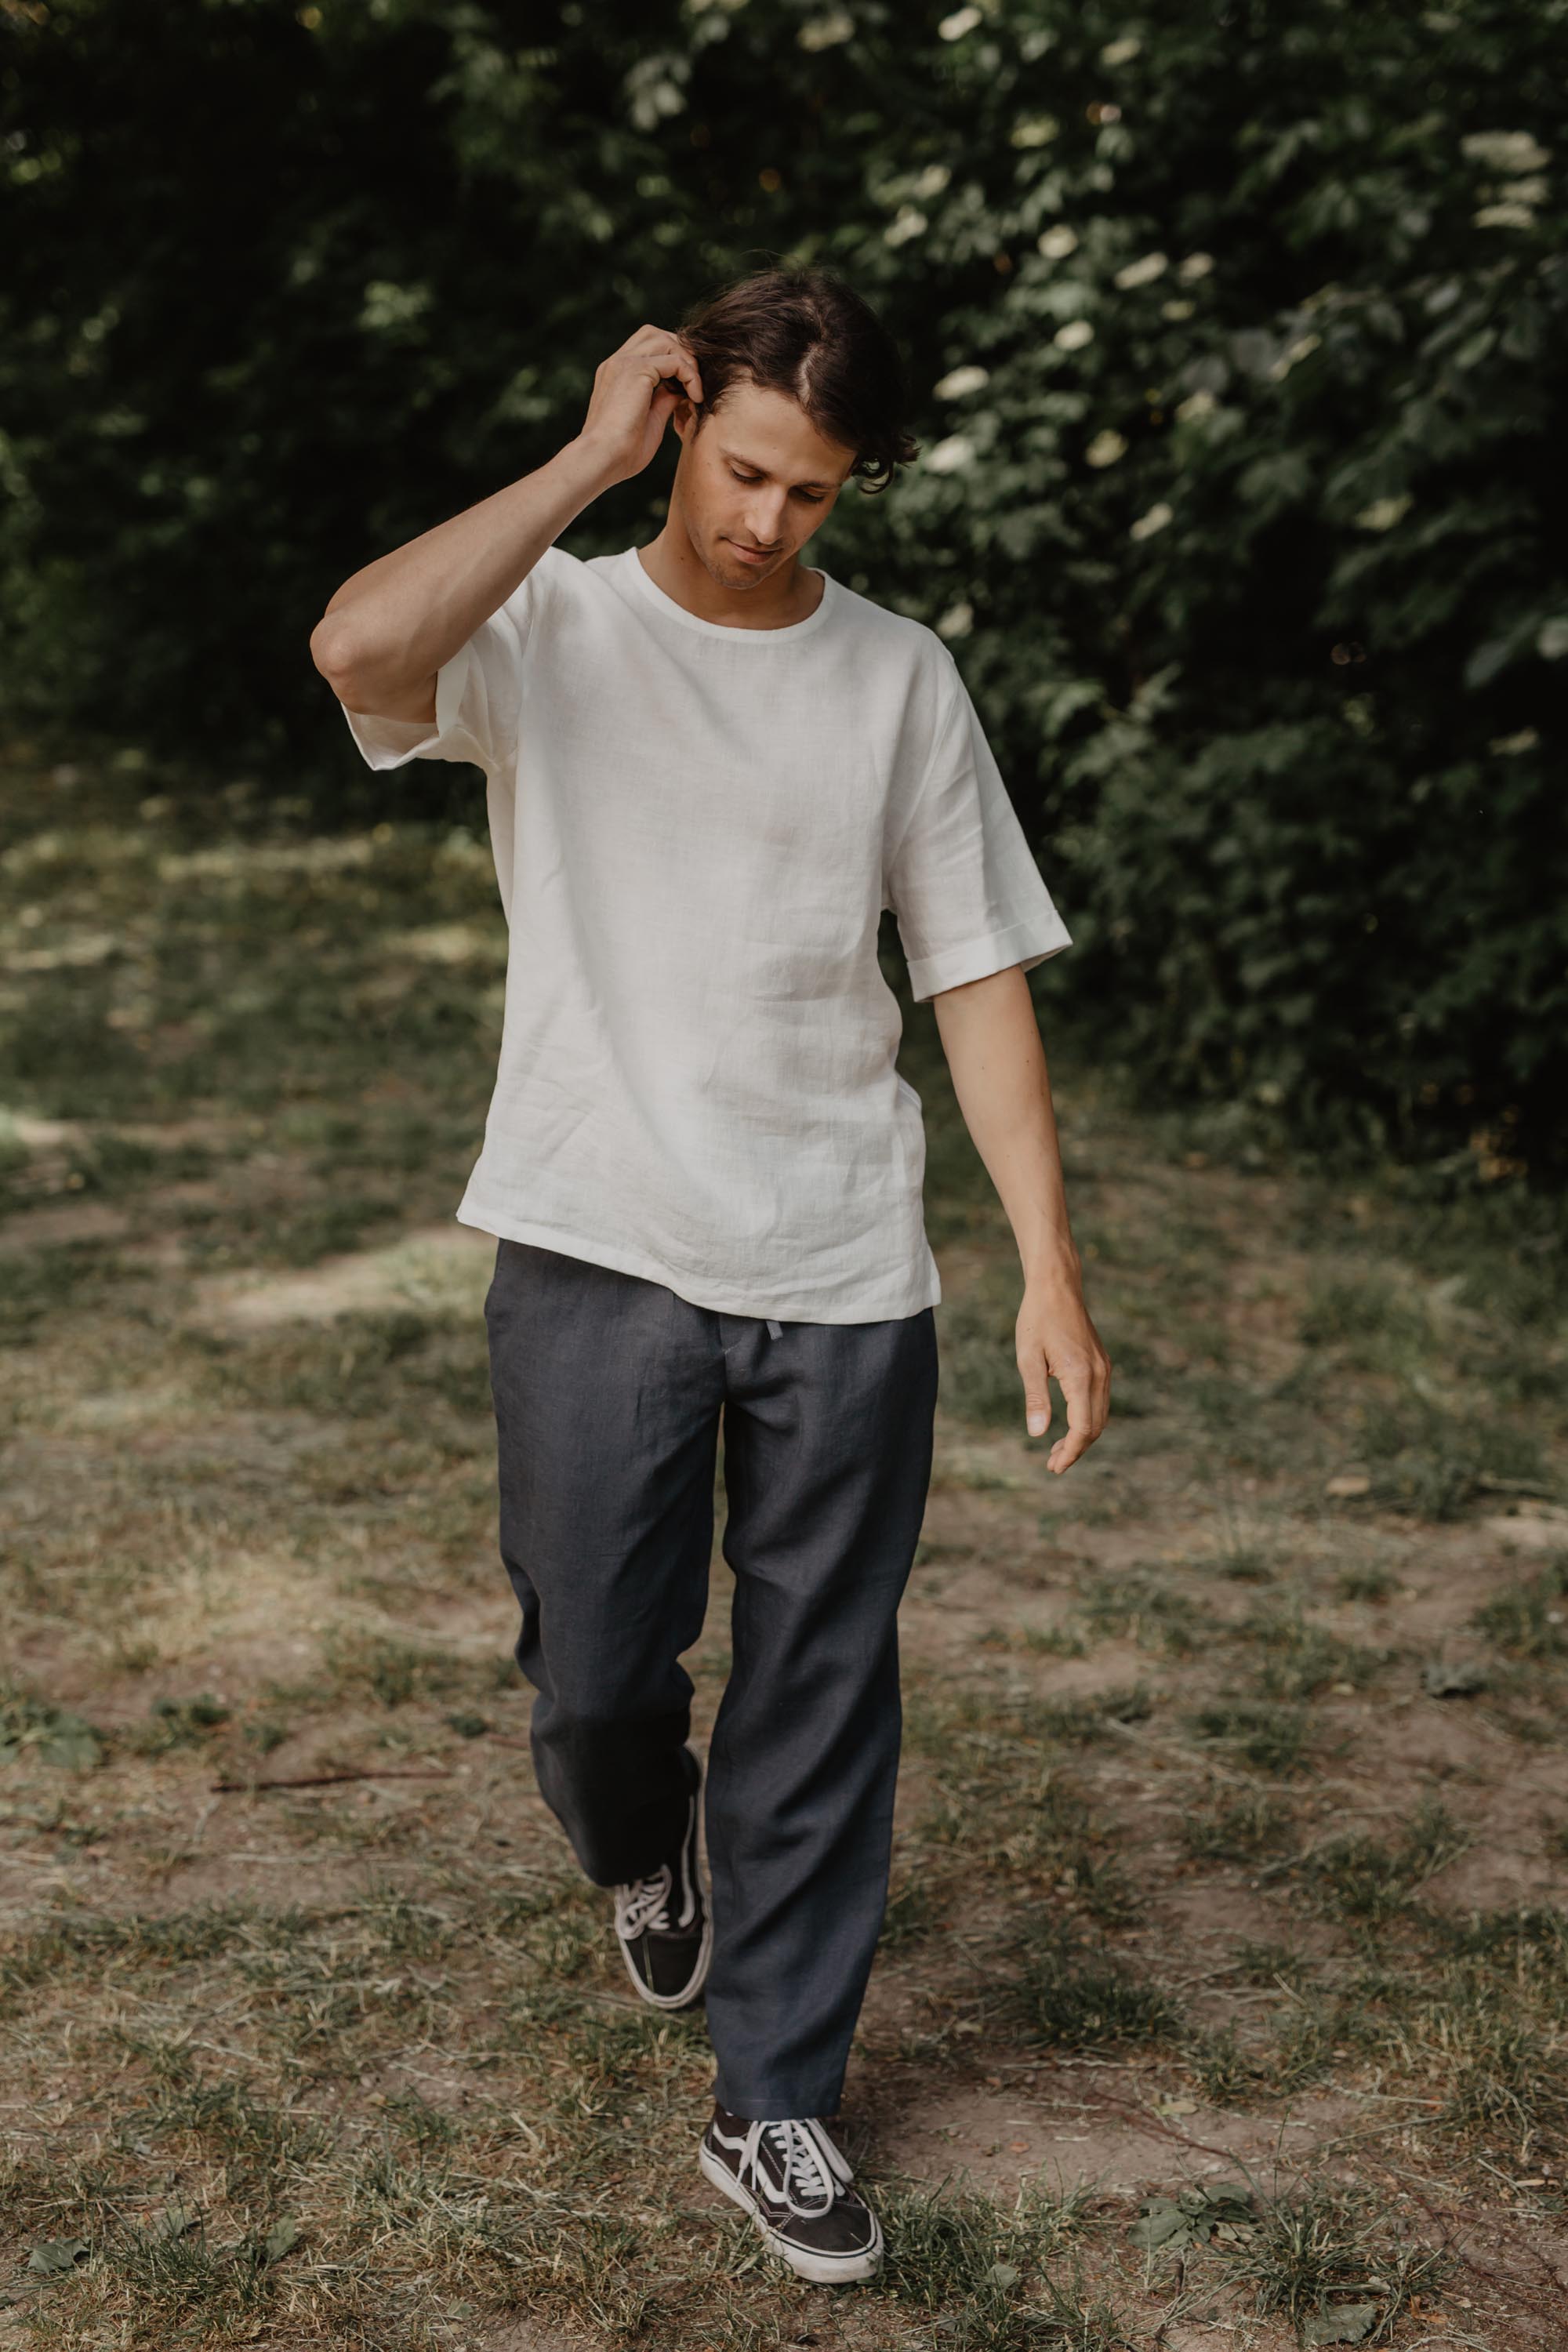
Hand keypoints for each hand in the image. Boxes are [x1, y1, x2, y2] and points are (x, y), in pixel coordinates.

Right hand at [577, 323, 704, 484]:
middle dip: (681, 353)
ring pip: (666, 341)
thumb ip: (663, 399)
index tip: (687, 388)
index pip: (647, 347)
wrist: (600, 459)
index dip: (672, 360)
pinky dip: (691, 375)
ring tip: (696, 389)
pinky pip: (675, 360)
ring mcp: (624, 362)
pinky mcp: (636, 370)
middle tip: (695, 382)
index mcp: (616, 373)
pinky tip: (695, 397)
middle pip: (656, 334)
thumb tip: (682, 389)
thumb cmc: (621, 451)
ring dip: (687, 361)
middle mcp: (618, 362)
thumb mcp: (650, 419)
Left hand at [1016, 1277, 1110, 1473]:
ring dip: (1082, 1436)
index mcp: (1080, 1375)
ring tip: (1057, 1449)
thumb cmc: (1036, 1319)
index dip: (1070, 1452)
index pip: (1082, 1428)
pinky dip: (1087, 1419)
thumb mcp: (1028, 1359)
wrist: (1056, 1286)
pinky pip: (1100, 1400)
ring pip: (1100, 1415)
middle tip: (1052, 1464)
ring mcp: (1103, 1368)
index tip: (1054, 1467)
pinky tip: (1069, 1424)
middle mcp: (1098, 1374)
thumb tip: (1037, 1433)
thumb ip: (1035, 1398)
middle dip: (1076, 1449)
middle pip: (1095, 1426)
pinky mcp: (1101, 1363)